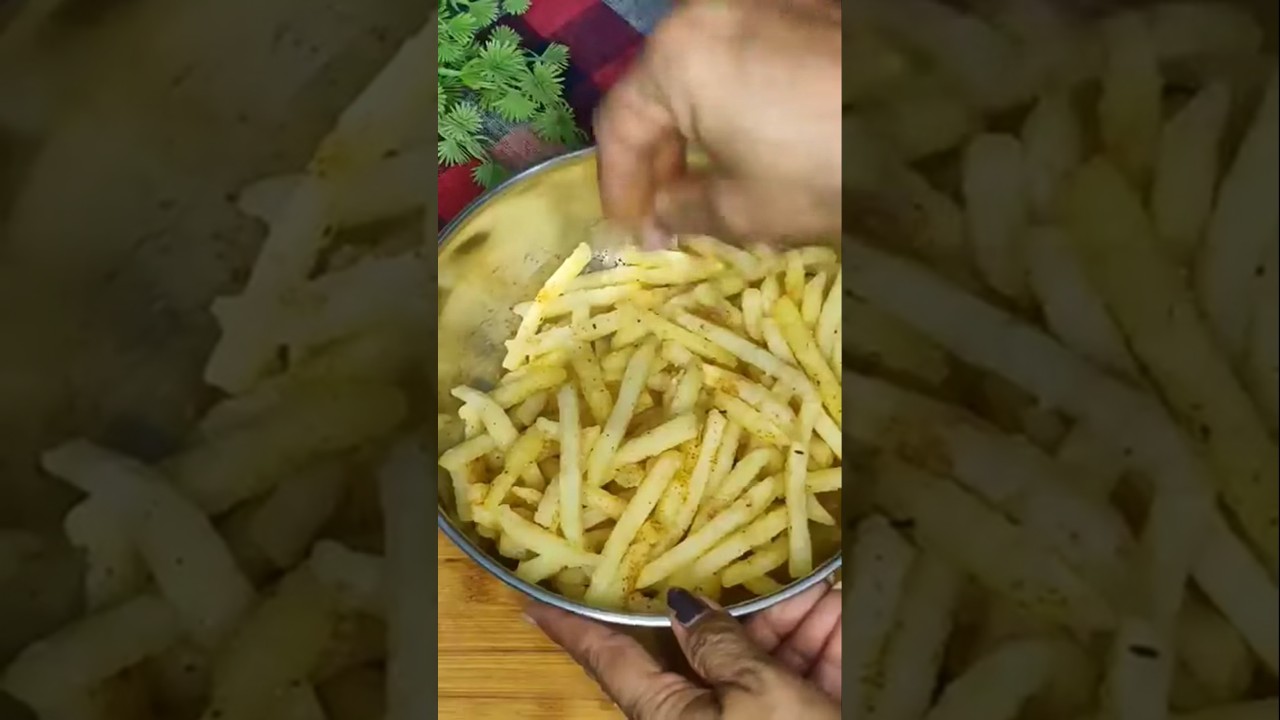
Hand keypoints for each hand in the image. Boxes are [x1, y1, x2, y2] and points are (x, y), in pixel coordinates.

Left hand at [524, 584, 841, 718]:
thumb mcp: (758, 698)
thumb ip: (721, 644)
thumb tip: (681, 606)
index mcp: (671, 716)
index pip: (610, 659)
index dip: (574, 629)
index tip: (534, 604)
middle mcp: (705, 717)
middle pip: (709, 642)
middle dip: (746, 602)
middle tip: (757, 557)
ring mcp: (756, 717)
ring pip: (765, 649)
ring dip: (796, 614)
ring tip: (822, 584)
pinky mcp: (803, 718)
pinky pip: (804, 669)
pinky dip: (824, 638)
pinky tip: (844, 605)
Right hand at [594, 0, 842, 245]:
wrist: (940, 120)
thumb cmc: (825, 167)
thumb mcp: (746, 208)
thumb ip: (684, 212)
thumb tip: (660, 218)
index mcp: (679, 57)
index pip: (621, 124)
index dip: (620, 187)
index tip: (631, 234)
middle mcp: (710, 15)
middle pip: (659, 92)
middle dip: (659, 161)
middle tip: (666, 218)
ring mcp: (760, 7)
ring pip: (703, 76)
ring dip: (697, 134)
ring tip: (711, 190)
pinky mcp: (805, 14)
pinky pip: (746, 63)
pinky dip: (736, 108)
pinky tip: (754, 150)